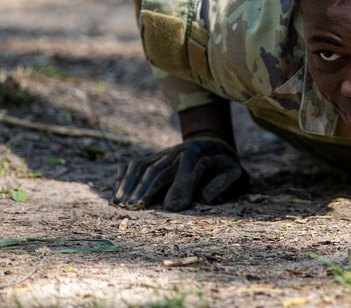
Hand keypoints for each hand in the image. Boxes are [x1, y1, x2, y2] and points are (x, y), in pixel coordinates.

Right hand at [112, 136, 248, 210]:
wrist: (213, 143)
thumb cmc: (222, 165)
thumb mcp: (233, 172)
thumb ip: (223, 183)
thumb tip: (205, 198)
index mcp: (198, 157)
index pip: (187, 172)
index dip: (180, 188)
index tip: (171, 207)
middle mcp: (178, 153)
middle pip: (160, 170)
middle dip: (147, 189)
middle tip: (136, 208)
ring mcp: (164, 154)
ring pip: (144, 166)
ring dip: (131, 184)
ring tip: (122, 203)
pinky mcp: (155, 156)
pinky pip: (137, 163)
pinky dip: (125, 175)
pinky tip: (117, 190)